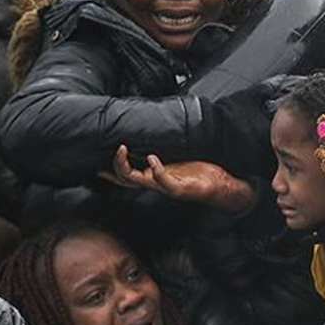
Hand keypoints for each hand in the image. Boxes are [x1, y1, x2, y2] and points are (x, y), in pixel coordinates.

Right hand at [100, 145, 257, 213]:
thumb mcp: (181, 158)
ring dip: (129, 168)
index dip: (112, 169)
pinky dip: (156, 170)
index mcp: (155, 176)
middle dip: (117, 166)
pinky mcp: (181, 189)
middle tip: (118, 149)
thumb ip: (168, 150)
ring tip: (125, 151)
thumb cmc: (200, 171)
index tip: (103, 158)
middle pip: (128, 180)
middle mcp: (158, 183)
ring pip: (141, 182)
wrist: (220, 185)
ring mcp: (168, 186)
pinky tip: (152, 159)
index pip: (127, 175)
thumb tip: (160, 136)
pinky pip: (164, 182)